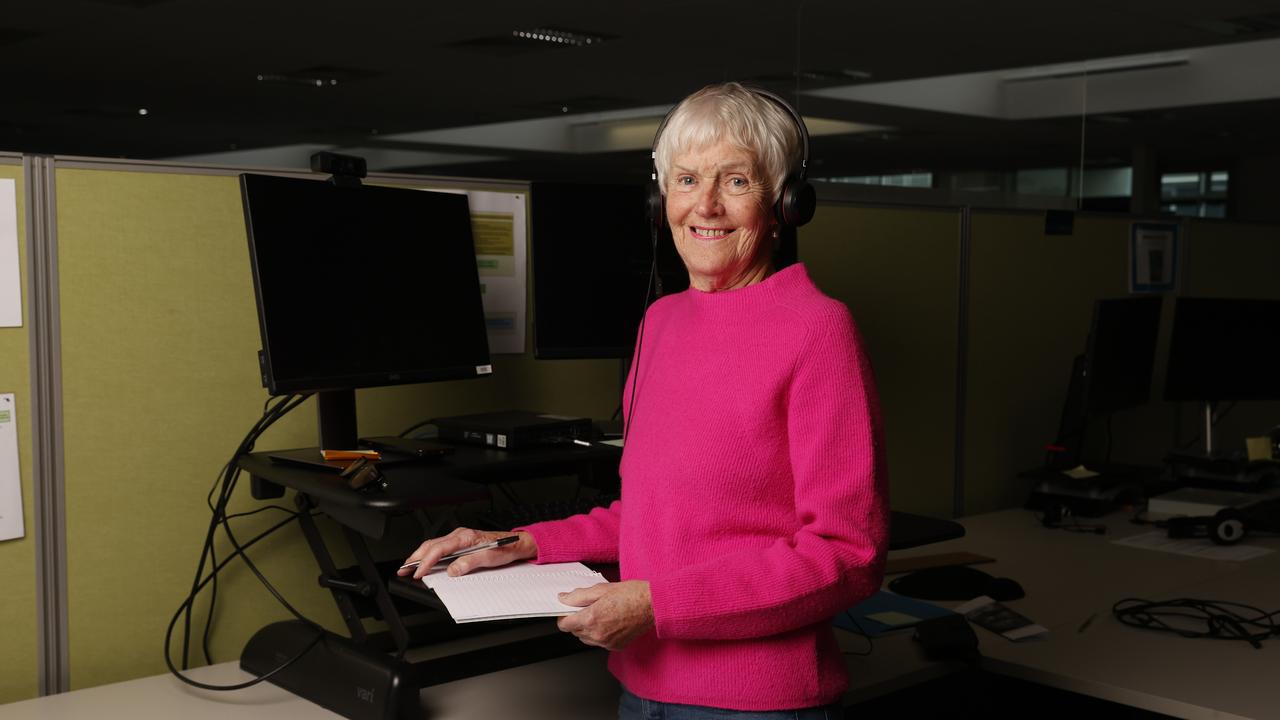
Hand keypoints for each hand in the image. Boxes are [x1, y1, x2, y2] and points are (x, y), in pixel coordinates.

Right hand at [397, 527, 536, 579]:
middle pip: (431, 544)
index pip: (439, 549)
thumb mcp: (489, 558)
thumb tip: (453, 570)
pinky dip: (429, 553)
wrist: (516, 543)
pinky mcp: (460, 541)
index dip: (426, 562)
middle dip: (415, 557)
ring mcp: (459, 536)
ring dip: (420, 555)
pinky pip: (440, 546)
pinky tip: (425, 560)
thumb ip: (469, 563)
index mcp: (465, 537)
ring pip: (433, 544)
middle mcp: (460, 534)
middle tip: (404, 569)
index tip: (418, 573)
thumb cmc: (504, 549)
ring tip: (409, 566)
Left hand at [556, 580, 653, 650]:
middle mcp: (597, 634)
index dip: (564, 616)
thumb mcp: (601, 589)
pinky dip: (600, 634)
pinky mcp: (616, 646)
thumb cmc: (632, 594)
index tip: (568, 610)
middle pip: (575, 632)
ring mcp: (607, 643)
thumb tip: (564, 599)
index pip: (565, 625)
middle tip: (588, 607)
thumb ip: (578, 596)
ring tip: (600, 614)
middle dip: (577, 620)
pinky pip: (600, 642)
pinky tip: (609, 622)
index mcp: (591, 619)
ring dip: (587, 628)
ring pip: (586, 639)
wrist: (653, 605)